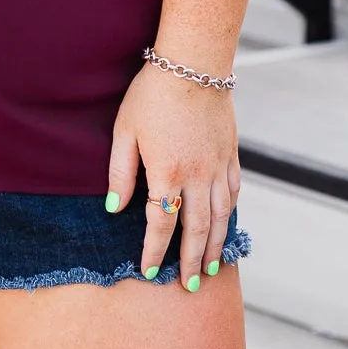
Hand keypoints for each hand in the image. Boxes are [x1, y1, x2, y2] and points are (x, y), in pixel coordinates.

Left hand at [107, 62, 240, 289]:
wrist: (193, 63)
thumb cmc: (152, 94)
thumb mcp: (125, 131)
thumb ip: (120, 173)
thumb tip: (114, 209)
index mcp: (167, 172)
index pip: (161, 223)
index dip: (155, 250)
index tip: (150, 269)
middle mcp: (197, 175)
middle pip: (196, 228)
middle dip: (190, 260)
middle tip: (189, 285)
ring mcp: (218, 165)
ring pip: (221, 216)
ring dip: (214, 244)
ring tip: (210, 266)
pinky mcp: (230, 153)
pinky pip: (234, 192)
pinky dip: (230, 214)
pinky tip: (226, 225)